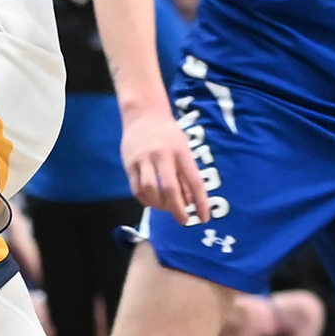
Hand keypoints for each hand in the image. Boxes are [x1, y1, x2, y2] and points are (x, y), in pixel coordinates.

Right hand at [122, 105, 206, 224]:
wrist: (143, 114)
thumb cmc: (168, 134)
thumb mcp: (183, 150)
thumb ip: (186, 176)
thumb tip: (189, 203)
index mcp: (181, 152)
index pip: (194, 180)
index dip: (201, 202)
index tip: (205, 218)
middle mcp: (163, 156)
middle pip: (170, 188)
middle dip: (178, 209)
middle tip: (184, 221)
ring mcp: (144, 159)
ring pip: (150, 190)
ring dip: (159, 205)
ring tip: (166, 208)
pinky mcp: (129, 163)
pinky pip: (136, 188)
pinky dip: (145, 199)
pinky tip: (152, 201)